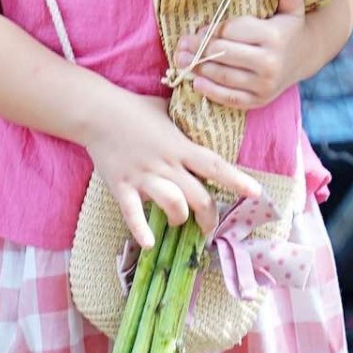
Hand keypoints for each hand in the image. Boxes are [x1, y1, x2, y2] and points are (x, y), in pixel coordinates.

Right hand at [84, 87, 258, 250]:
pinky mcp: (121, 186)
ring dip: (179, 218)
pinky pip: (132, 212)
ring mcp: (143, 176)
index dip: (237, 181)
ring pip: (172, 204)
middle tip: (208, 225)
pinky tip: (148, 243)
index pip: (214, 166)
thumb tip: (205, 122)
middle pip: (198, 195)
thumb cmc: (134, 109)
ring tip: (177, 222)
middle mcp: (166, 163)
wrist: (97, 111)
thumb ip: (186, 123)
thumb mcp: (167, 111)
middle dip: (208, 216)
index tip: (256, 194)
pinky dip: (140, 229)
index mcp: (180, 145)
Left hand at [175, 0, 310, 112]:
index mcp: (274, 37)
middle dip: (199, 48)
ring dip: (199, 67)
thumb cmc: (290, 28)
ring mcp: (265, 85)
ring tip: (182, 60)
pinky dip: (211, 91)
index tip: (199, 29)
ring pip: (223, 75)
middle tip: (182, 44)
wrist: (304, 57)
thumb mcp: (293, 6)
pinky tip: (196, 82)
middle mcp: (270, 63)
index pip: (232, 31)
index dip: (212, 30)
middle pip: (224, 53)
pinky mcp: (259, 100)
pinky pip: (230, 98)